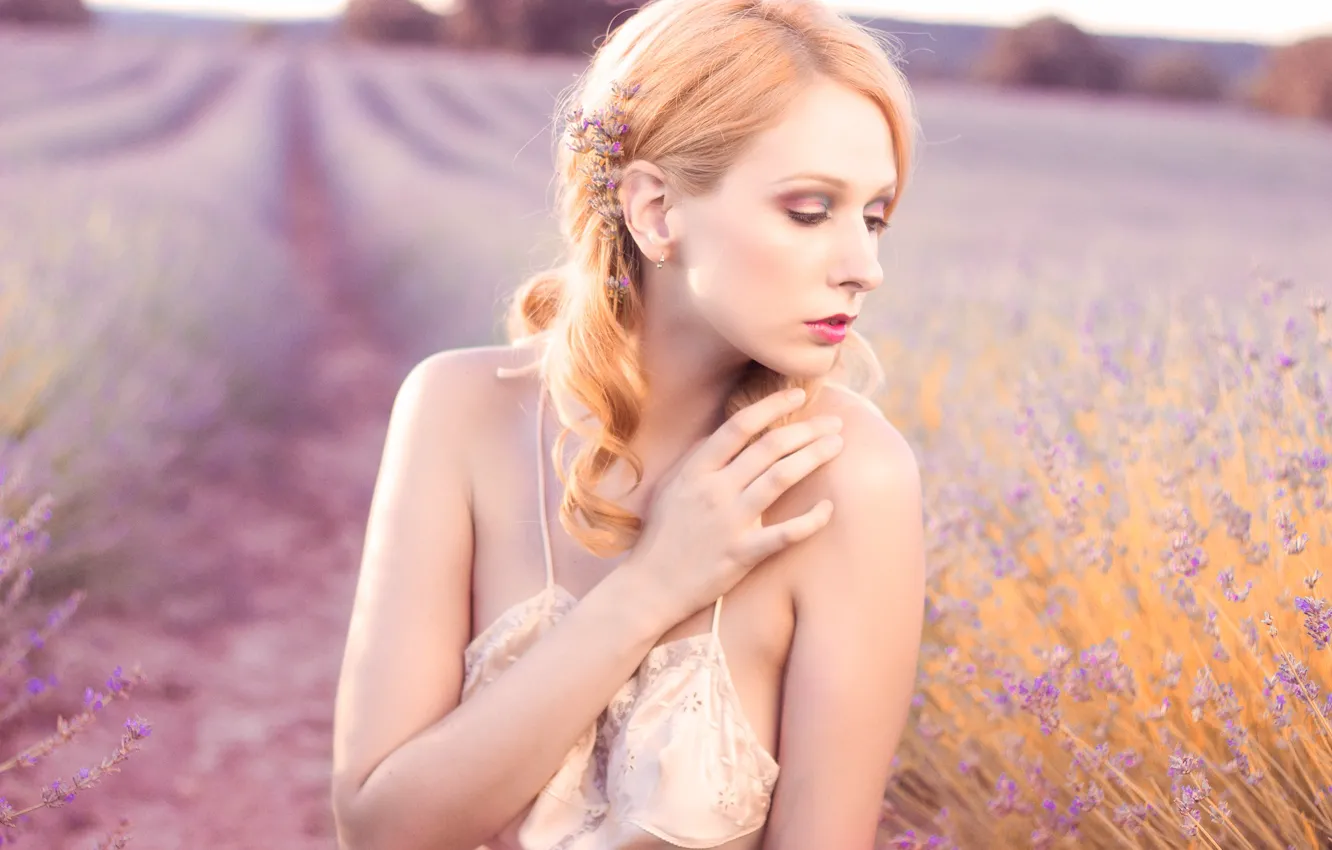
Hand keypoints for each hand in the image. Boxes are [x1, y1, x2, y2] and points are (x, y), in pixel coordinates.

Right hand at [622, 388, 842, 622]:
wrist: (650, 584)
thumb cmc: (661, 534)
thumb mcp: (671, 486)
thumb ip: (699, 459)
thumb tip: (729, 434)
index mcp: (696, 469)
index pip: (740, 425)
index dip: (772, 405)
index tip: (799, 395)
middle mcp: (714, 490)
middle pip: (769, 448)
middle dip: (807, 430)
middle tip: (834, 424)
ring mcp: (729, 522)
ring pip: (780, 478)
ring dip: (813, 457)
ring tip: (837, 446)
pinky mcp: (741, 554)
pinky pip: (784, 534)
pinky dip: (810, 520)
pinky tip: (828, 508)